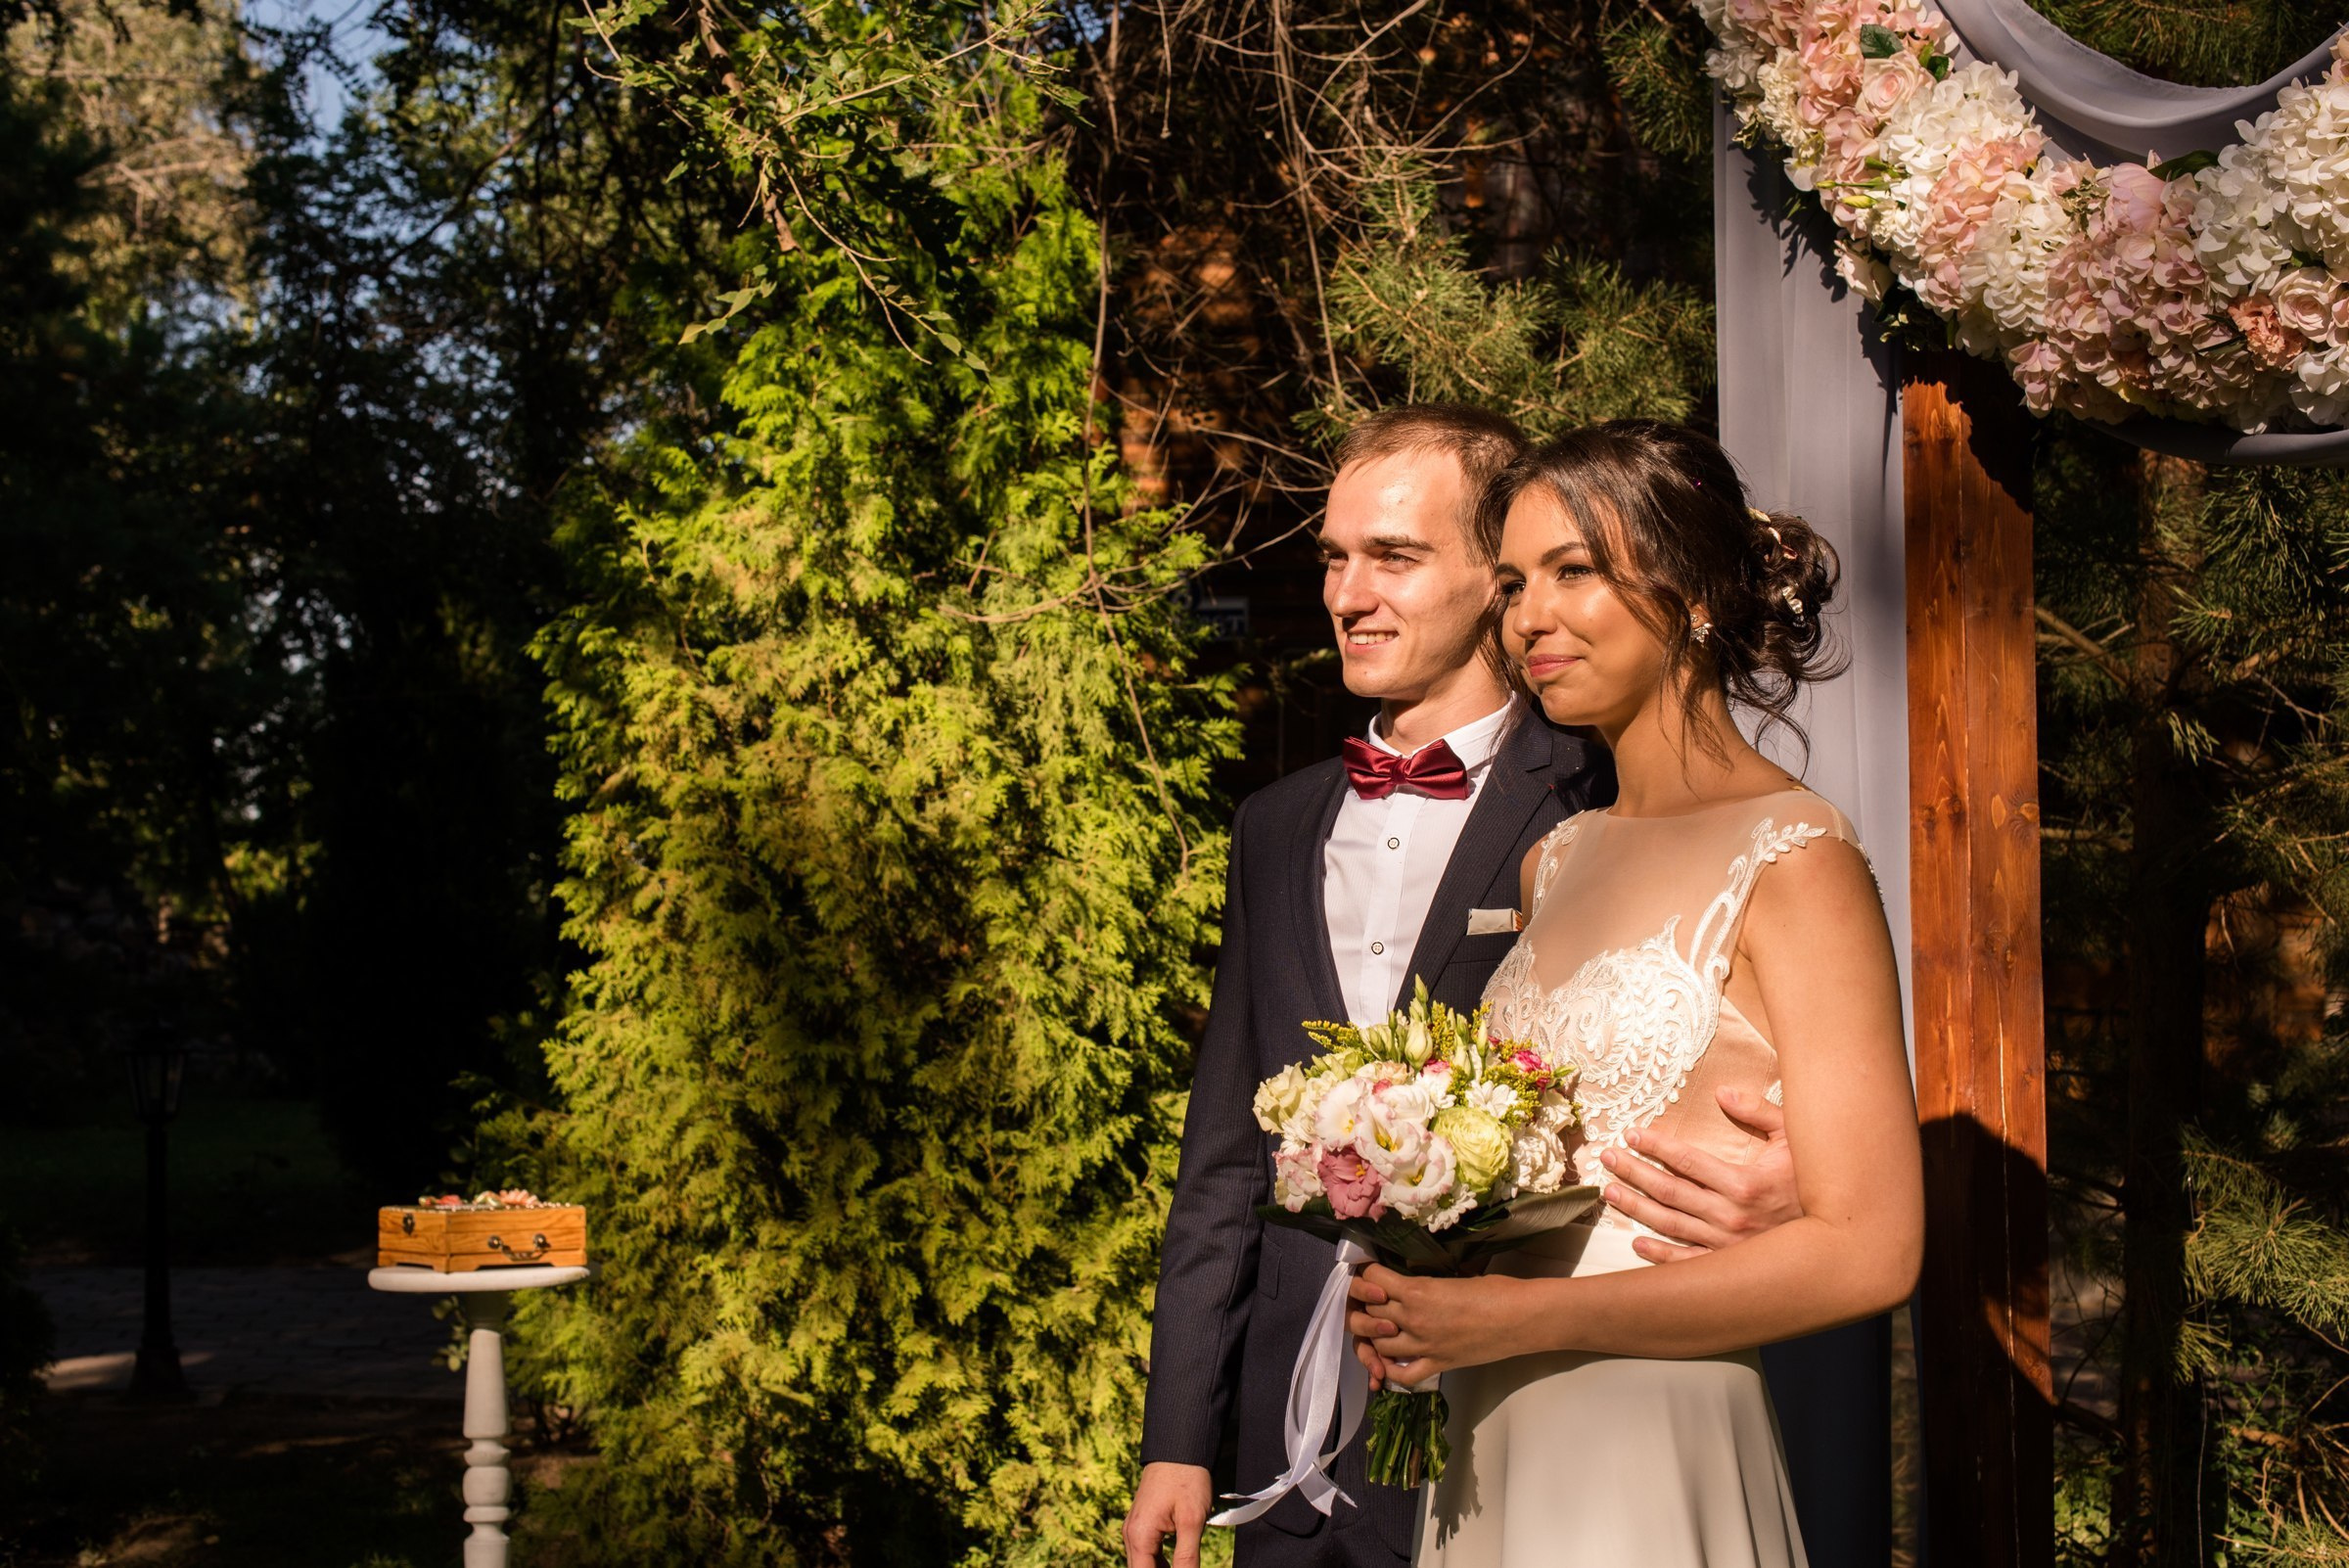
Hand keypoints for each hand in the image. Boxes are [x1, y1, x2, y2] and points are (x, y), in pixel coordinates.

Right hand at [1123, 1462, 1211, 1567]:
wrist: (1179, 1448)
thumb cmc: (1186, 1479)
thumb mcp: (1192, 1521)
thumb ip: (1187, 1557)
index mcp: (1139, 1536)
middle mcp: (1131, 1534)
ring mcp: (1135, 1528)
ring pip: (1144, 1563)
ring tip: (1185, 1566)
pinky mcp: (1143, 1523)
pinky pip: (1147, 1552)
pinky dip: (1160, 1563)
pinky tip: (1178, 1565)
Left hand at [1345, 1265, 1528, 1384]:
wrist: (1521, 1318)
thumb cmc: (1495, 1291)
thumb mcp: (1453, 1277)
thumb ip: (1426, 1284)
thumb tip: (1413, 1284)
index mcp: (1417, 1290)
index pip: (1373, 1280)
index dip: (1369, 1274)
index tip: (1373, 1272)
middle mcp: (1413, 1319)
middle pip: (1372, 1312)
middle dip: (1370, 1304)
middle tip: (1376, 1300)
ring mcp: (1424, 1346)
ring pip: (1379, 1344)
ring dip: (1377, 1335)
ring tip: (1385, 1327)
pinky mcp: (1438, 1364)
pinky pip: (1403, 1375)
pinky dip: (1392, 1370)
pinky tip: (1392, 1361)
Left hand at [1601, 1086, 1802, 1263]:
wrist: (1844, 1234)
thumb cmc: (1815, 1180)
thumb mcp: (1794, 1137)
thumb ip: (1758, 1111)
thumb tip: (1722, 1092)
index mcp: (1745, 1184)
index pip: (1686, 1161)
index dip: (1655, 1146)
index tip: (1631, 1134)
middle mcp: (1732, 1217)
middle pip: (1669, 1191)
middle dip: (1633, 1172)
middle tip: (1606, 1158)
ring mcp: (1728, 1245)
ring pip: (1670, 1224)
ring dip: (1636, 1207)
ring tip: (1609, 1192)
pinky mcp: (1730, 1265)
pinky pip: (1688, 1263)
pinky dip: (1660, 1255)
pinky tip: (1636, 1243)